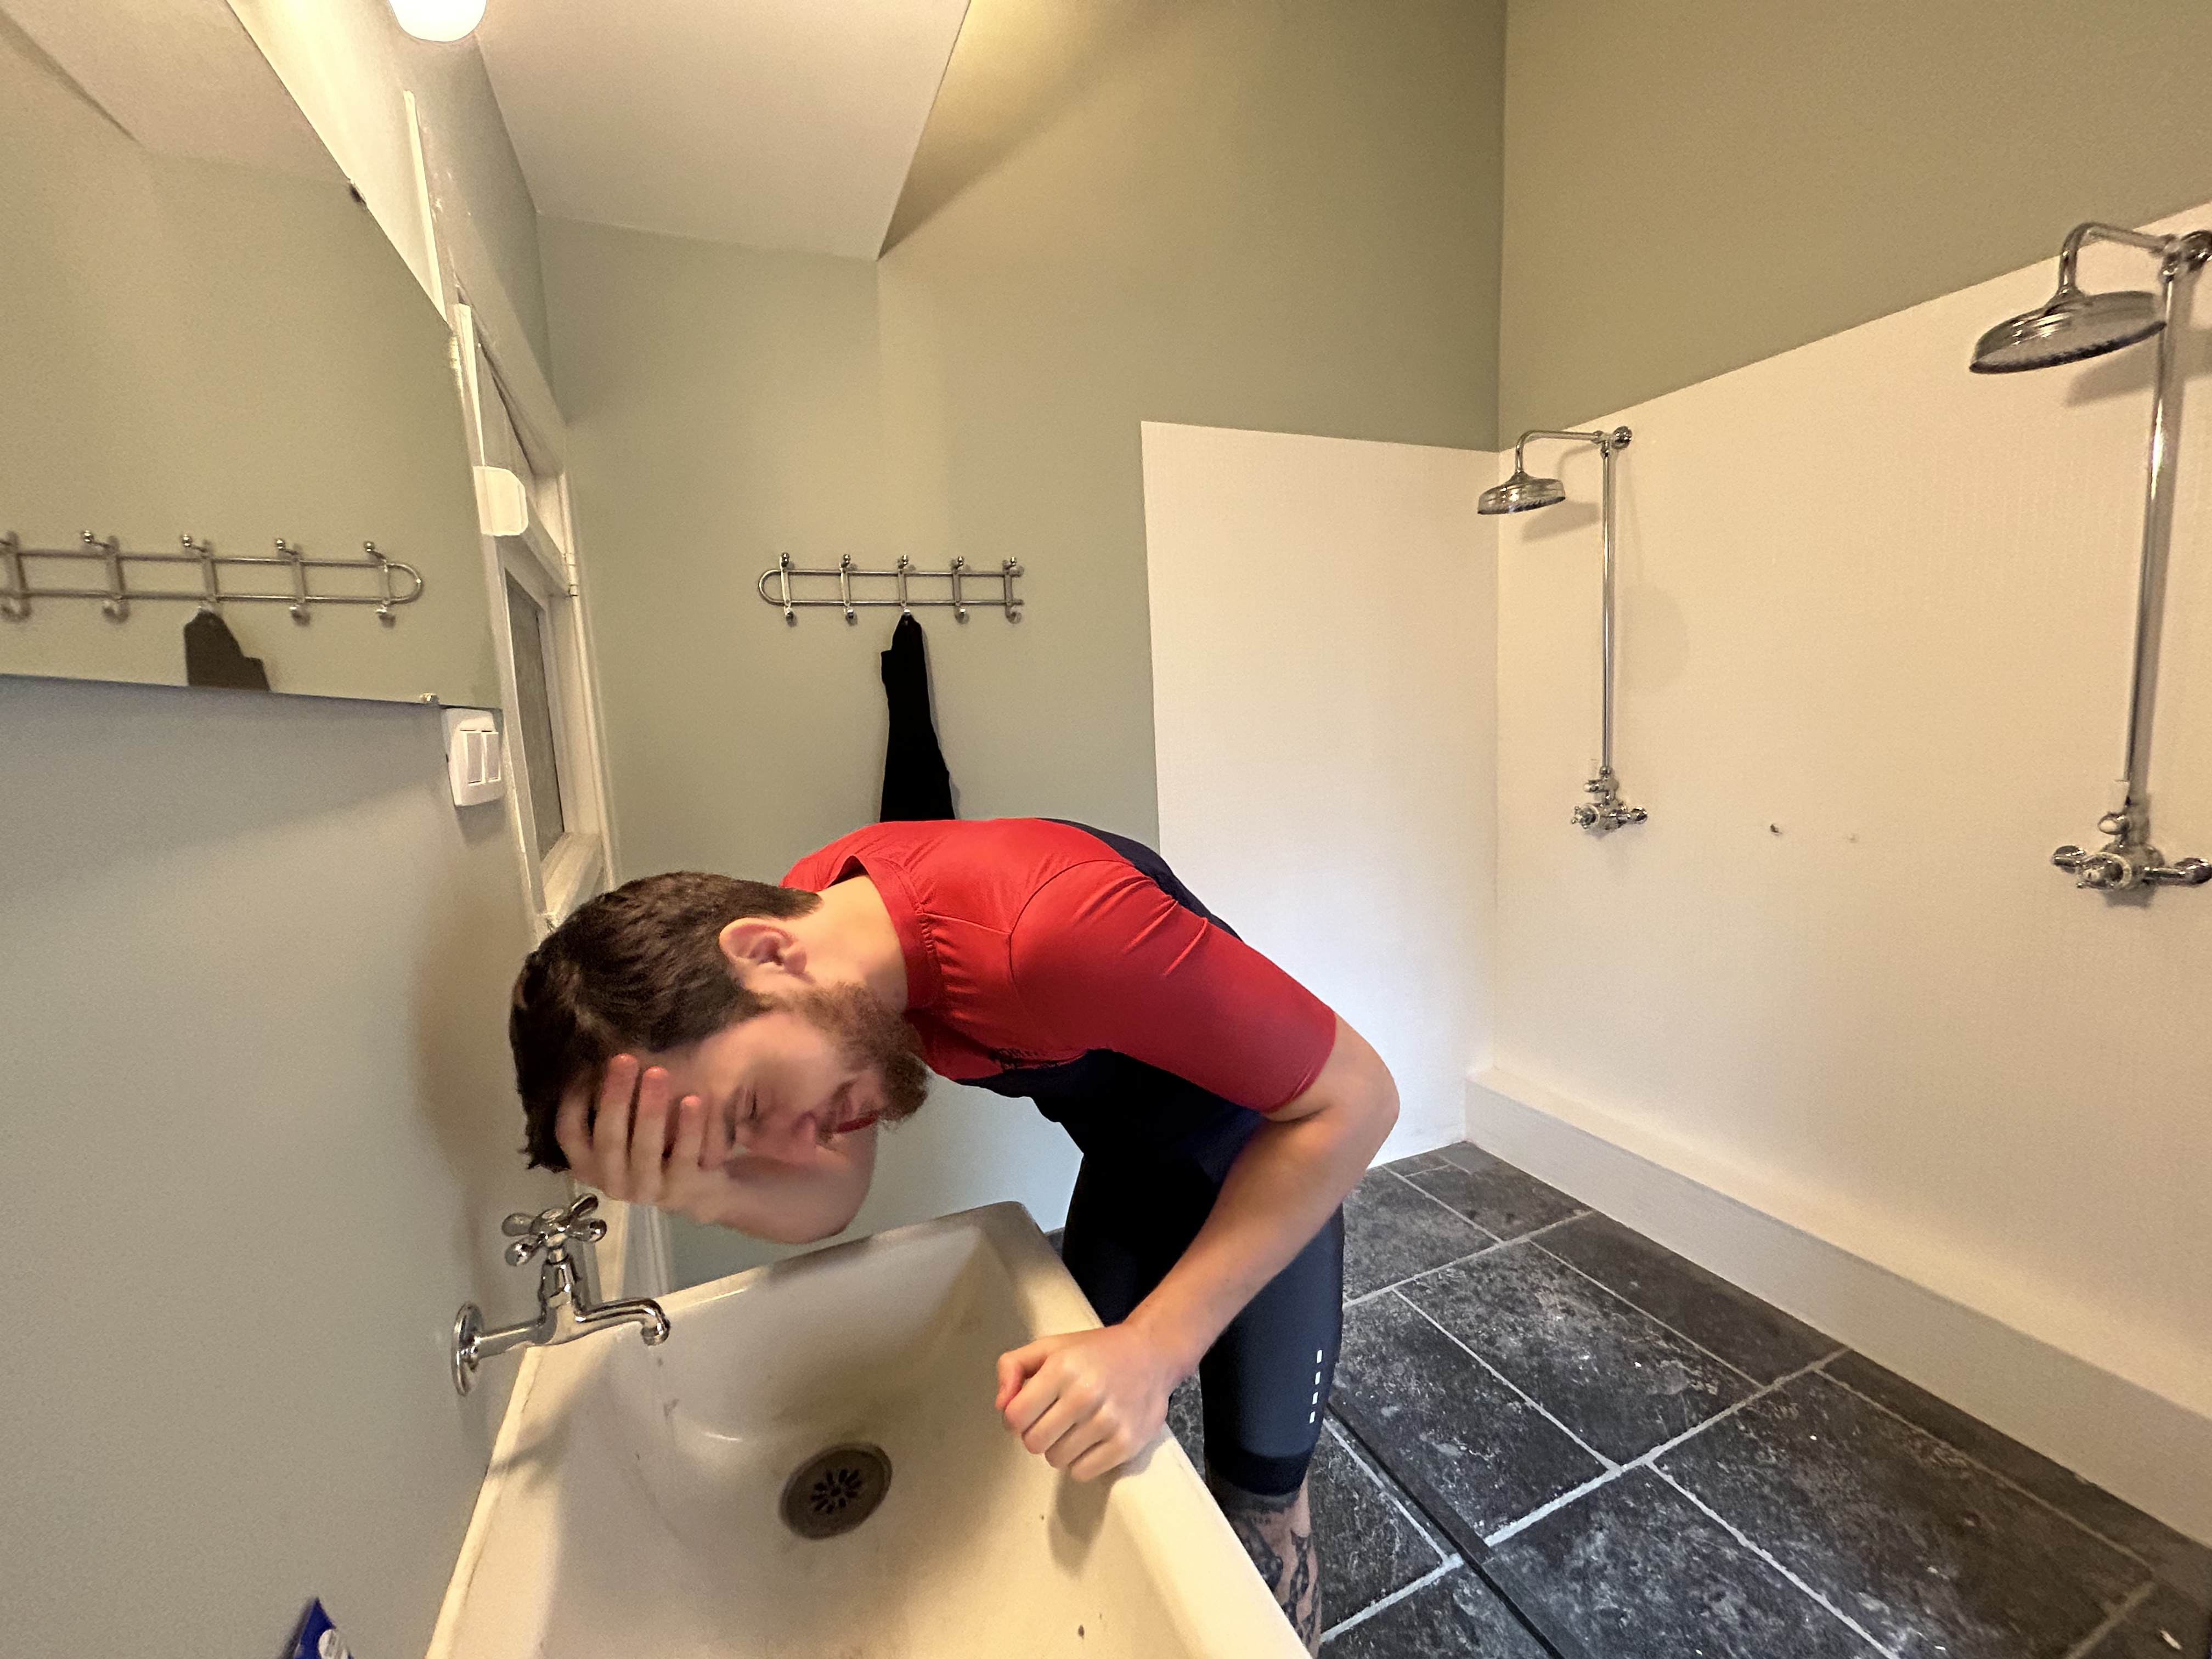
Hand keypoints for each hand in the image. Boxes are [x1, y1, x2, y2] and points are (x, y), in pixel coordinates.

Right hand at [553, 1053, 743, 1227]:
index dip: (573, 1099)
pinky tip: (693, 1100)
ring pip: (643, 1149)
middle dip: (616, 1096)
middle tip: (625, 1058)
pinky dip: (688, 1128)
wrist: (700, 1182)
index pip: (568, 1133)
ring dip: (650, 1110)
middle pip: (608, 1138)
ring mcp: (645, 1189)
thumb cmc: (654, 1141)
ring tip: (658, 1073)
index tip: (587, 1063)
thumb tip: (592, 1053)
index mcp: (589, 1165)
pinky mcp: (680, 1189)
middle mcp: (611, 1182)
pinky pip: (683, 1156)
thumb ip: (610, 1099)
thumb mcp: (625, 1124)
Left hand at [995, 1325, 1179, 1481]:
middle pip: (1033, 1443)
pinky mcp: (1126, 1443)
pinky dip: (1080, 1462)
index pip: (1015, 1417)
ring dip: (1059, 1448)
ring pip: (1056, 1460)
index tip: (1027, 1411)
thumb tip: (1001, 1406)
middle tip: (1052, 1419)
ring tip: (1074, 1427)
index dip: (1014, 1418)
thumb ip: (1013, 1366)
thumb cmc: (1096, 1352)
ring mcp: (1108, 1421)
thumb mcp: (1050, 1346)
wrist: (1151, 1355)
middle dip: (1036, 1434)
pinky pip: (1082, 1472)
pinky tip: (1089, 1440)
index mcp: (1062, 1367)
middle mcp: (1085, 1394)